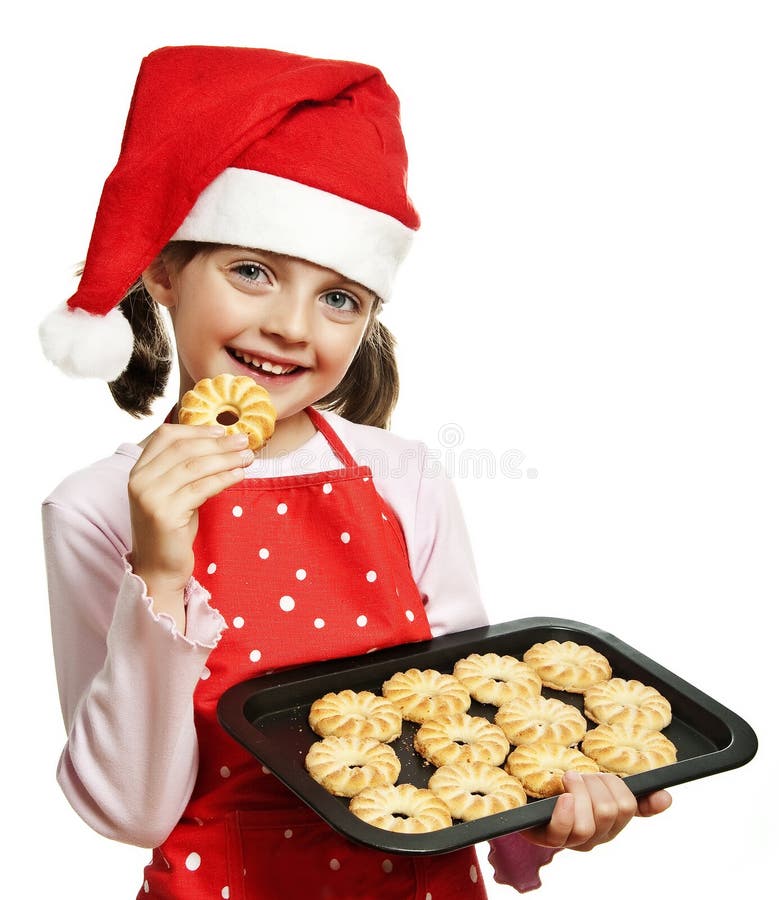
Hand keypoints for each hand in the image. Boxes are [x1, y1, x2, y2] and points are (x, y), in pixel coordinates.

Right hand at [127, 423, 253, 628]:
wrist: (159, 569)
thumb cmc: (172, 529)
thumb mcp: (175, 493)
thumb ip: (185, 469)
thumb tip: (222, 442)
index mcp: (138, 470)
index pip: (166, 436)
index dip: (196, 430)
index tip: (223, 430)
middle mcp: (139, 480)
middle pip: (184, 449)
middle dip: (218, 443)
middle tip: (244, 440)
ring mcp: (150, 497)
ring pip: (195, 467)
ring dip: (225, 458)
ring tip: (248, 456)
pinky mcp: (164, 514)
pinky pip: (201, 488)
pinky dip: (223, 479)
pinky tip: (239, 475)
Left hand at [521, 772, 671, 851]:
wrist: (526, 806)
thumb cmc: (564, 793)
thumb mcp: (596, 787)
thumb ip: (627, 793)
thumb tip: (667, 796)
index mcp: (610, 822)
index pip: (631, 808)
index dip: (637, 797)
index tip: (643, 787)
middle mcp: (596, 835)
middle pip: (611, 810)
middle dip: (597, 783)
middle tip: (582, 774)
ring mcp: (573, 840)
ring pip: (591, 820)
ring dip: (580, 790)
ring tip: (569, 779)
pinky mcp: (550, 838)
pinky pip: (564, 831)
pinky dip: (566, 811)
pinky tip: (565, 796)